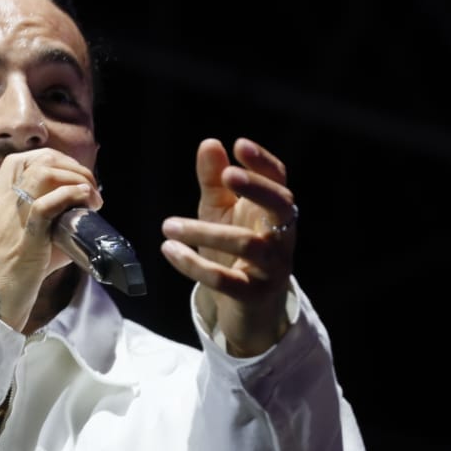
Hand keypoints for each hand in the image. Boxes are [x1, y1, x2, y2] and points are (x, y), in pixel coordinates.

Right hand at [0, 148, 98, 331]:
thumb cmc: (0, 284)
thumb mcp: (15, 247)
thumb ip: (40, 230)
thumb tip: (76, 224)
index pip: (16, 163)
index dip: (49, 160)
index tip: (69, 176)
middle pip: (33, 160)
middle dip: (68, 165)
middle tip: (88, 185)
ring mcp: (10, 221)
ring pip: (41, 172)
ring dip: (75, 177)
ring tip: (91, 196)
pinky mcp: (25, 241)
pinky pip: (46, 205)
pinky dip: (71, 195)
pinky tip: (85, 200)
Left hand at [160, 137, 297, 355]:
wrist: (247, 307)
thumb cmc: (232, 252)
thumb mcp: (220, 212)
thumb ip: (214, 181)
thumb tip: (210, 143)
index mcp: (274, 210)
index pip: (278, 180)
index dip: (262, 162)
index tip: (239, 145)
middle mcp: (282, 235)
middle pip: (280, 205)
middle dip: (255, 188)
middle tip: (226, 175)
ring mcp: (272, 266)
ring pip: (246, 243)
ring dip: (204, 231)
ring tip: (168, 225)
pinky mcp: (254, 294)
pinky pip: (226, 280)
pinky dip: (195, 265)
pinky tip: (170, 251)